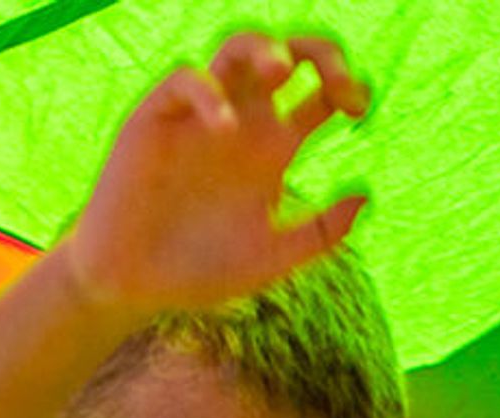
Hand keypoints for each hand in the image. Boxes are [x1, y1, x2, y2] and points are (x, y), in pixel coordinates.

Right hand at [58, 33, 372, 315]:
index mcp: (274, 147)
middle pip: (288, 56)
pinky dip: (208, 92)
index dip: (346, 86)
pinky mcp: (157, 118)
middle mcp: (243, 121)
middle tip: (338, 86)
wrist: (133, 287)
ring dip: (263, 49)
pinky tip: (224, 127)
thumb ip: (320, 233)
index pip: (320, 94)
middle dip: (320, 54)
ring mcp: (200, 115)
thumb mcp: (272, 258)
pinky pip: (187, 79)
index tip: (358, 107)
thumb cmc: (201, 272)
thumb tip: (365, 196)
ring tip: (281, 71)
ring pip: (237, 49)